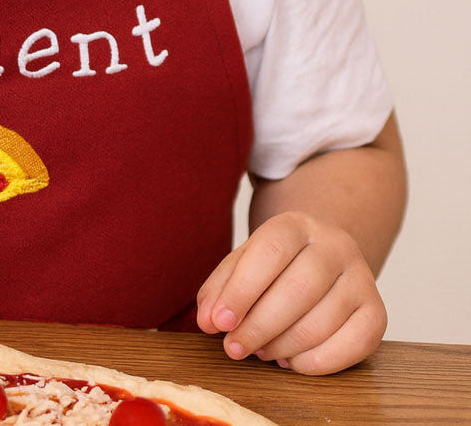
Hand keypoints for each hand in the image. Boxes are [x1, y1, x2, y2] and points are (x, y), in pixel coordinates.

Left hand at [196, 211, 386, 374]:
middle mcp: (335, 245)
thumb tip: (208, 321)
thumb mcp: (244, 262)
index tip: (219, 322)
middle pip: (298, 289)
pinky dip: (317, 362)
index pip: (269, 253)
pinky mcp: (378, 312)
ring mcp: (362, 278)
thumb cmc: (276, 264)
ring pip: (323, 321)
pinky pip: (353, 345)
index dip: (241, 290)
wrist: (323, 257)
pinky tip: (291, 361)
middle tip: (233, 348)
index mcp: (296, 224)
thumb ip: (221, 287)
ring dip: (283, 346)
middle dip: (259, 326)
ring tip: (259, 351)